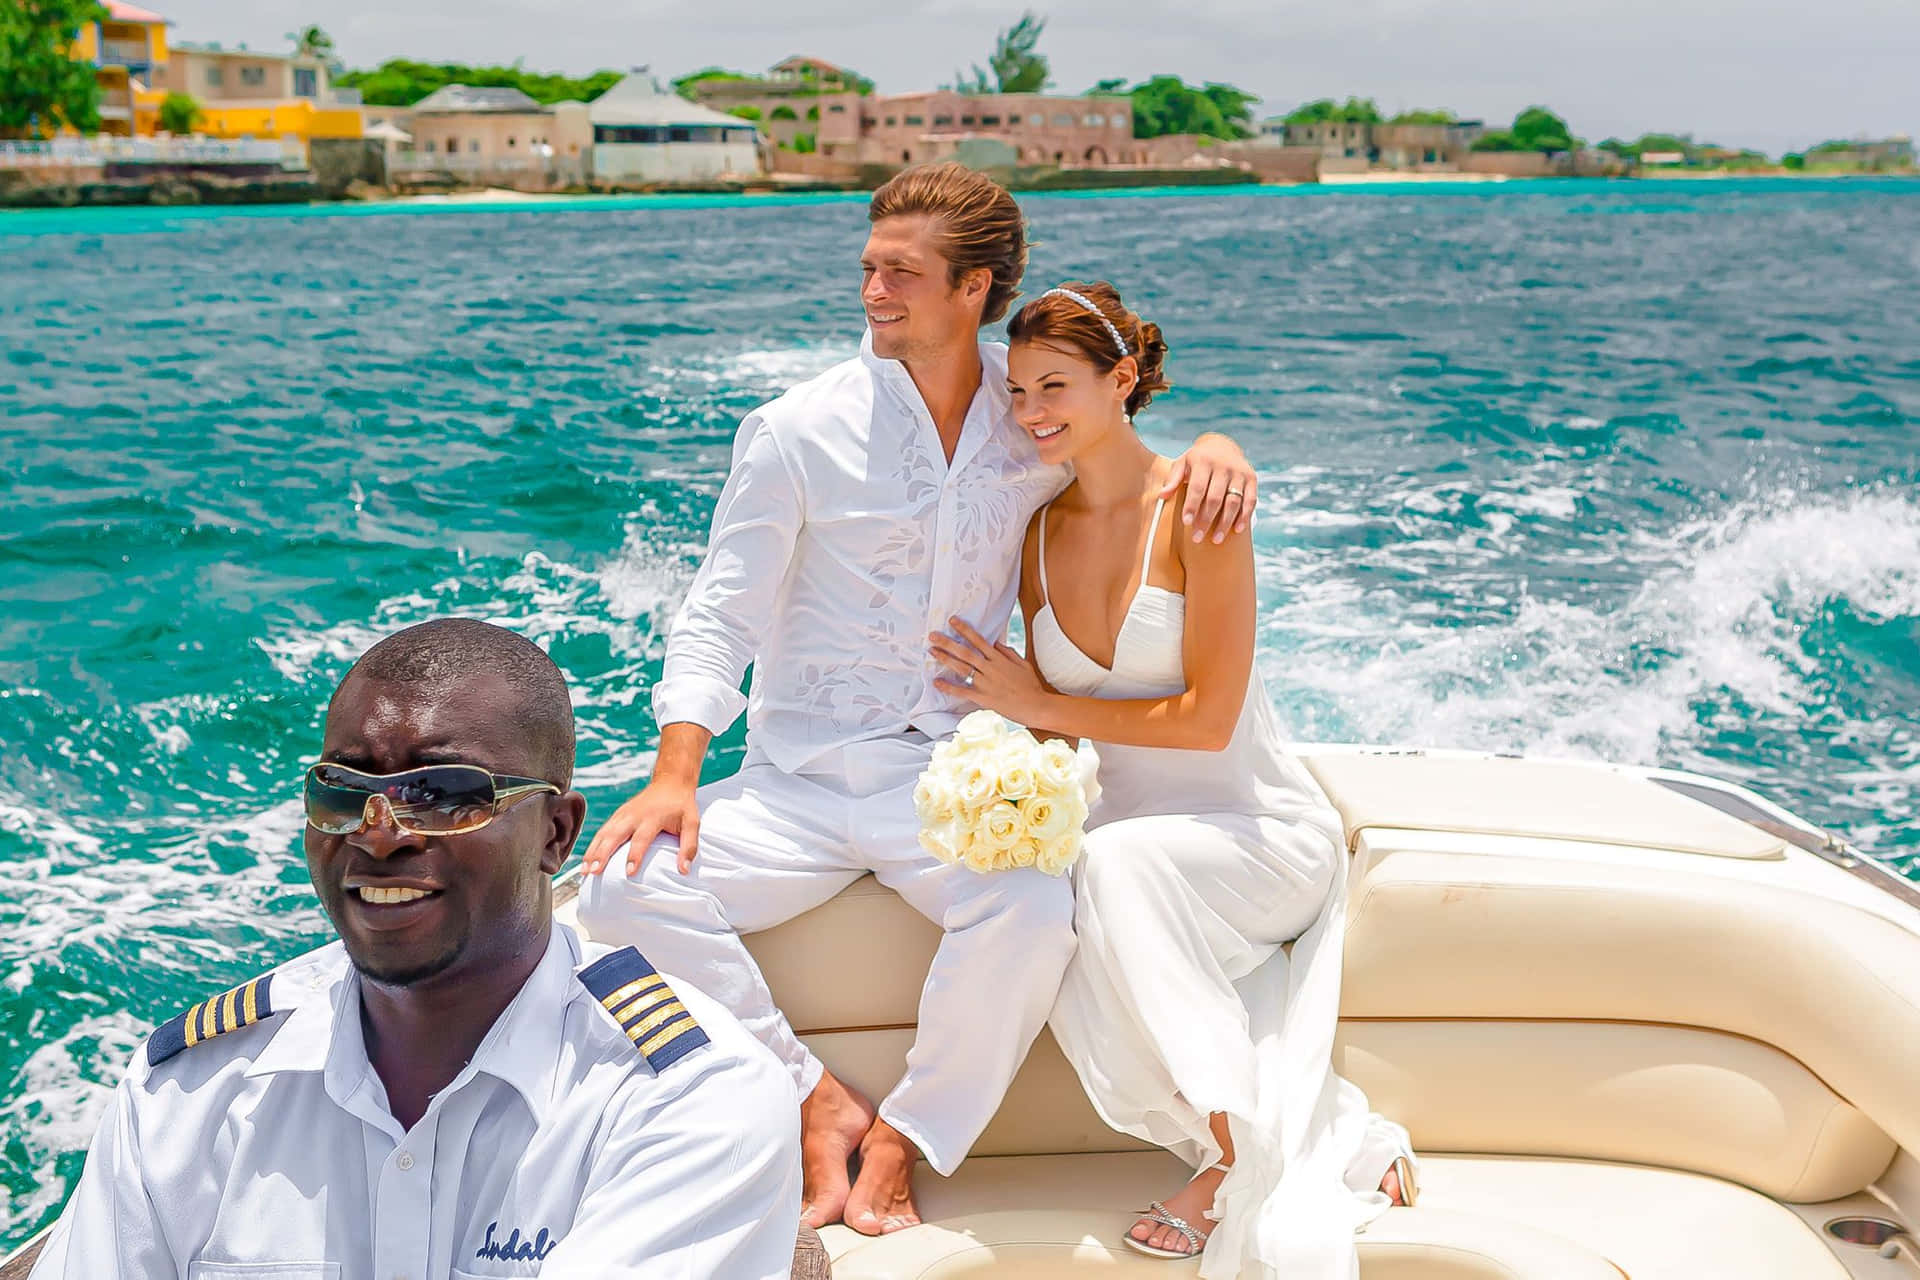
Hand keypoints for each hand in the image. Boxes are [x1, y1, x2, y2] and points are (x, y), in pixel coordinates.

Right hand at [581, 779, 701, 877]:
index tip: (629, 873)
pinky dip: (592, 845)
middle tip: (593, 872)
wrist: (670, 781)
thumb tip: (684, 870)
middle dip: (602, 854)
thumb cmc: (682, 806)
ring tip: (584, 871)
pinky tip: (586, 860)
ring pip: (604, 833)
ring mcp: (623, 814)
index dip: (635, 855)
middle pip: (615, 835)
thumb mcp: (692, 823)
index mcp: (652, 817)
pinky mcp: (618, 815)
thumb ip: (689, 846)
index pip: (642, 839)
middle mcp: (634, 815)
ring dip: (592, 851)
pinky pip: (602, 831)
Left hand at [929, 618, 1050, 726]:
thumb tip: (996, 643)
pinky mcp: (983, 698)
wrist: (1036, 706)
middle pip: (965, 652)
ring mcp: (986, 683)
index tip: (953, 621)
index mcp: (999, 659)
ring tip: (932, 651)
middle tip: (933, 635)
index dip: (964, 630)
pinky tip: (936, 682)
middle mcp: (990, 668)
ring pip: (962, 668)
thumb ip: (1008, 652)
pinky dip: (949, 687)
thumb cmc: (1031, 686)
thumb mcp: (1023, 664)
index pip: (979, 640)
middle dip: (948, 642)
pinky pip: (962, 691)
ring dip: (945, 659)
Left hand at [1164, 433, 1257, 543]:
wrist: (1223, 445)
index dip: (1192, 506)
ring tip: (1215, 540)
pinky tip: (1236, 530)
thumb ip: (1173, 479)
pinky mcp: (1251, 479)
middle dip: (1206, 519)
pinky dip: (1244, 516)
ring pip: (1233, 501)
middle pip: (1215, 497)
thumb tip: (1162, 495)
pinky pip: (1250, 500)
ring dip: (1225, 522)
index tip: (1186, 523)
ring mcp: (1239, 473)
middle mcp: (1224, 466)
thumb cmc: (1197, 460)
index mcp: (1204, 461)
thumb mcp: (1182, 463)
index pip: (1197, 487)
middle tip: (1197, 538)